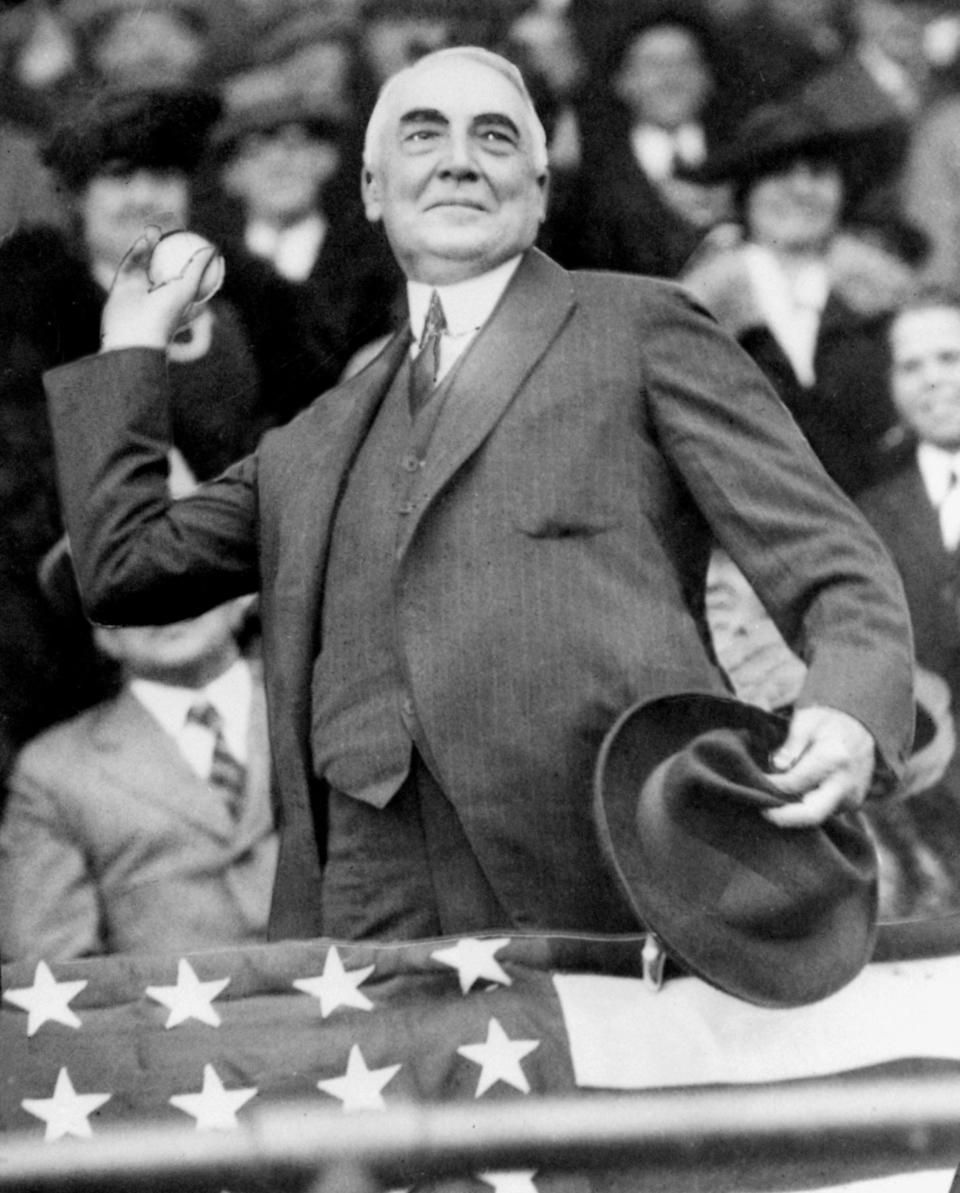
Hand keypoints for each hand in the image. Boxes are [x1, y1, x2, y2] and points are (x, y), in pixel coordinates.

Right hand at [100, 228, 218, 351]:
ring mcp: (140, 292)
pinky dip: (136, 252)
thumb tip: (213, 248)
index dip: (192, 258)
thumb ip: (199, 267)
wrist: (133, 334)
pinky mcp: (122, 288)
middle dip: (168, 247)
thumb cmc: (166, 314)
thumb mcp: (187, 289)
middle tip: (172, 227)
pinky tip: (143, 237)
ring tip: (156, 228)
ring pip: (146, 263)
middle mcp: (160, 296)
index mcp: (180, 301)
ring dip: (150, 246)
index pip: (189, 276)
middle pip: (166, 265)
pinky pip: (130, 265)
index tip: (196, 239)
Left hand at [763, 705, 875, 827]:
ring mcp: (851, 797)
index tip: (754, 782)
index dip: (771, 785)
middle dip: (783, 817)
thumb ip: (791, 745)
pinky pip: (825, 812)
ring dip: (793, 812)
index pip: (795, 783)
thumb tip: (776, 767)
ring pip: (816, 816)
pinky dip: (805, 807)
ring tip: (772, 800)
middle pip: (811, 814)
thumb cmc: (827, 723)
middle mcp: (846, 783)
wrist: (862, 729)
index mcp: (834, 758)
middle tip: (762, 811)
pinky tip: (791, 797)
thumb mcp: (806, 721)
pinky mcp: (851, 804)